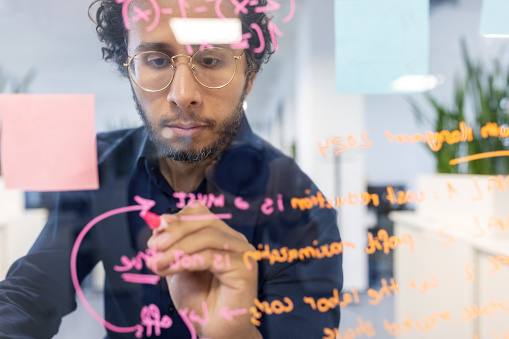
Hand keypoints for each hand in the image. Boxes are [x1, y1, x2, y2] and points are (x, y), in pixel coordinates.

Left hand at [147, 201, 261, 338]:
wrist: (213, 330)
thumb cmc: (198, 300)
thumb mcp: (178, 266)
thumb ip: (172, 244)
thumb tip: (160, 221)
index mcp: (220, 235)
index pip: (200, 212)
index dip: (176, 219)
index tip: (154, 235)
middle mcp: (235, 240)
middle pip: (204, 220)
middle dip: (174, 231)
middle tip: (152, 248)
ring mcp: (243, 253)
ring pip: (207, 237)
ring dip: (176, 248)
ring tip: (156, 264)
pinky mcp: (245, 268)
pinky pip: (212, 256)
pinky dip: (186, 260)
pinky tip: (170, 270)